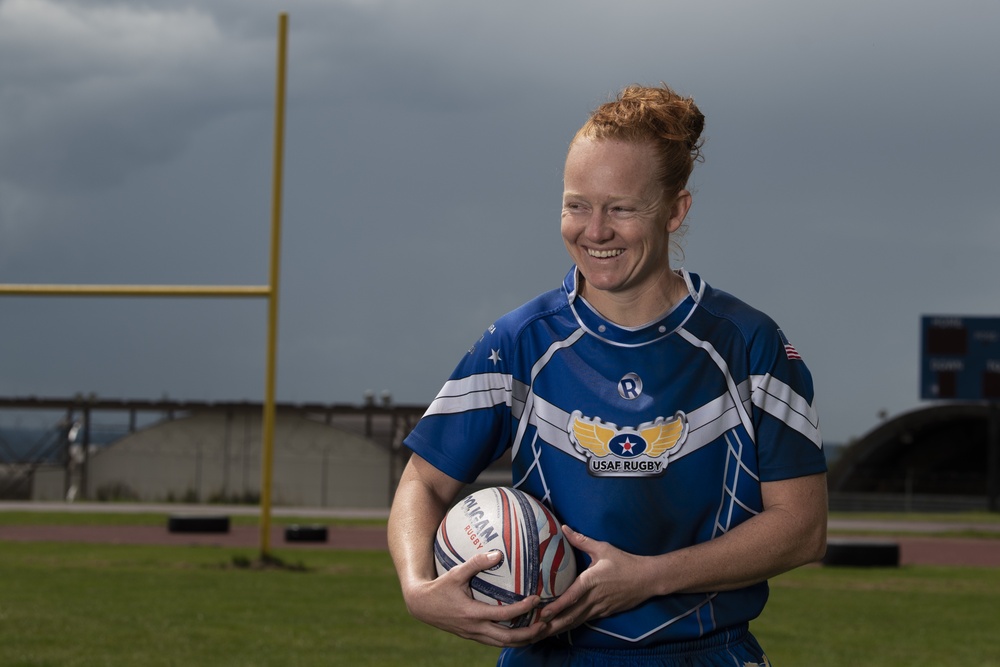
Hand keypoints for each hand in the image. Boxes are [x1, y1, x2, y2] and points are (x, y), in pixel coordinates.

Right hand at [403, 549, 547, 647]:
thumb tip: (498, 553)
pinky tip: (521, 630)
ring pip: (502, 644)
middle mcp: (475, 628)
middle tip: (546, 624)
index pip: (503, 616)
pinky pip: (495, 641)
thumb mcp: (456, 573)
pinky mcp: (472, 636)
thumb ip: (476, 563)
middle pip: (507, 638)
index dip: (522, 609)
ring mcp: (474, 635)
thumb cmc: (439, 587)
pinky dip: (510, 639)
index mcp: (473, 614)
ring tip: (539, 631)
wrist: (421, 606)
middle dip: (529, 634)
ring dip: (522, 640)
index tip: (537, 599)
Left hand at [536, 527, 654, 636]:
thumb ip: (581, 540)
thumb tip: (564, 528)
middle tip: (535, 628)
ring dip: (560, 627)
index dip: (557, 607)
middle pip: (571, 615)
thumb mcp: (603, 548)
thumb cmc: (624, 562)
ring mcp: (600, 608)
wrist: (647, 579)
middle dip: (553, 624)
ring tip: (543, 633)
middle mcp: (594, 598)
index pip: (571, 597)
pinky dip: (572, 625)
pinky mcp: (604, 613)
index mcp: (591, 581)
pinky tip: (561, 627)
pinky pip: (585, 621)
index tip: (543, 613)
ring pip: (577, 621)